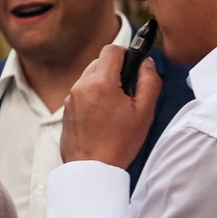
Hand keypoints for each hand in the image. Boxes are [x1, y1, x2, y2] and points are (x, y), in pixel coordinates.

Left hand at [60, 38, 159, 168]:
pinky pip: (82, 91)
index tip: (135, 68)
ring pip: (90, 75)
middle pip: (100, 61)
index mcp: (100, 83)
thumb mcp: (144, 112)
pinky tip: (104, 115)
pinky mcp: (67, 108)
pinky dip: (94, 95)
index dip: (127, 54)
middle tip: (128, 91)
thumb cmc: (119, 143)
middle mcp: (81, 86)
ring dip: (104, 82)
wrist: (92, 168)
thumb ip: (149, 81)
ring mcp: (71, 97)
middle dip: (116, 69)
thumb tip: (147, 63)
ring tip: (117, 105)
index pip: (112, 50)